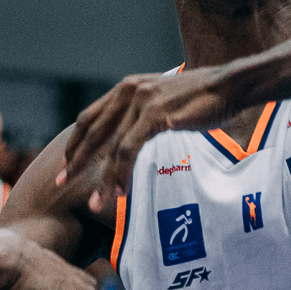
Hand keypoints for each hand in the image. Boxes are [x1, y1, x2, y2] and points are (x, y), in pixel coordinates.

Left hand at [58, 67, 228, 219]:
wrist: (228, 87)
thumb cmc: (202, 99)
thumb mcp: (164, 103)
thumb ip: (144, 116)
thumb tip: (134, 138)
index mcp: (127, 88)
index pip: (90, 118)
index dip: (75, 142)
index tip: (66, 164)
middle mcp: (128, 92)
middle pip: (92, 131)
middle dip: (76, 161)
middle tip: (61, 183)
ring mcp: (140, 102)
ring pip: (110, 147)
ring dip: (102, 178)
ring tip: (96, 202)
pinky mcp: (154, 115)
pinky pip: (129, 150)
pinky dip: (121, 173)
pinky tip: (119, 192)